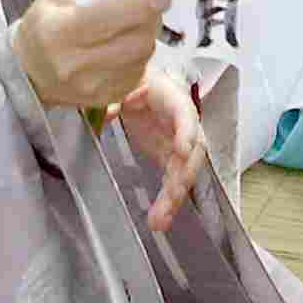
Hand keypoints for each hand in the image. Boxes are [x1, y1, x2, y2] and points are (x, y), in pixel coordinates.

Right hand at [13, 0, 166, 109]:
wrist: (27, 73)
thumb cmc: (43, 29)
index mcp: (60, 31)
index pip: (111, 18)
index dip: (142, 5)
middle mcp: (74, 63)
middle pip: (135, 42)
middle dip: (151, 21)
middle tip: (151, 8)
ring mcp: (90, 86)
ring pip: (141, 59)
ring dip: (148, 38)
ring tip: (138, 26)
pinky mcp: (103, 99)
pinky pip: (137, 76)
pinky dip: (140, 59)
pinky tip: (129, 48)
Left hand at [113, 71, 206, 233]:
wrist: (141, 86)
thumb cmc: (137, 80)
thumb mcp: (126, 81)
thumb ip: (118, 95)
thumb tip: (109, 111)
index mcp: (175, 99)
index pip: (186, 115)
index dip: (186, 133)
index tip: (182, 151)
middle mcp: (184, 124)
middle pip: (192, 152)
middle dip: (182, 175)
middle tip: (172, 195)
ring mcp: (179, 144)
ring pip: (184, 173)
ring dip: (173, 198)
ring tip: (159, 221)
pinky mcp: (170, 159)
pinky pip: (172, 183)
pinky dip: (166, 203)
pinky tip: (159, 221)